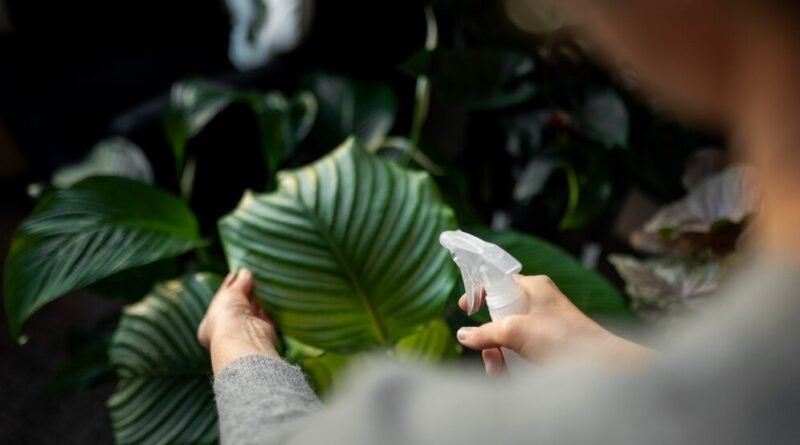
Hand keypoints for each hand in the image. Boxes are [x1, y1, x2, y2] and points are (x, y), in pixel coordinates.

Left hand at [197, 269, 279, 373]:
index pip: (219, 301)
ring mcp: (245, 330)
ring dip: (256, 296)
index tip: (235, 273)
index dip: (227, 286)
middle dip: (244, 290)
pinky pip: (266, 314)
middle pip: (237, 305)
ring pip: (252, 309)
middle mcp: (227, 329)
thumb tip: (245, 272)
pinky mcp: (262, 330)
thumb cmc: (225, 317)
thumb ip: (238, 283)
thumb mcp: (228, 293)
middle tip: (250, 274)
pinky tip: (269, 291)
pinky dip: (267, 304)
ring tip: (261, 279)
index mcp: (210, 323)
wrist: (242, 337)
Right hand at [455, 275, 650, 375]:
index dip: (480, 292)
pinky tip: (508, 378)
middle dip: (488, 338)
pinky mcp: (547, 349)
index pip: (498, 281)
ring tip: (499, 370)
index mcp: (534, 288)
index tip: (465, 307)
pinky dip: (511, 366)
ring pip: (507, 340)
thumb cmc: (565, 340)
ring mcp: (543, 328)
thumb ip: (485, 332)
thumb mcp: (517, 331)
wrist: (603, 368)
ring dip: (497, 356)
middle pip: (499, 316)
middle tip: (487, 351)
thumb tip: (462, 335)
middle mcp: (538, 304)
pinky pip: (519, 354)